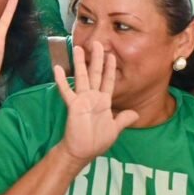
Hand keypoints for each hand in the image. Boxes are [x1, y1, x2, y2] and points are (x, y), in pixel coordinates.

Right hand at [56, 42, 137, 163]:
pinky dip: (62, 80)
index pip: (108, 81)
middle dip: (97, 59)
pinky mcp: (73, 106)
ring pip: (82, 77)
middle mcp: (93, 97)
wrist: (83, 151)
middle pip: (95, 74)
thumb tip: (136, 114)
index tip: (111, 55)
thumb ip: (124, 119)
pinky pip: (67, 91)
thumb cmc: (97, 141)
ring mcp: (82, 100)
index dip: (110, 68)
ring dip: (80, 63)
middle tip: (98, 43)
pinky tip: (57, 68)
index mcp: (103, 102)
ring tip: (78, 48)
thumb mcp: (115, 129)